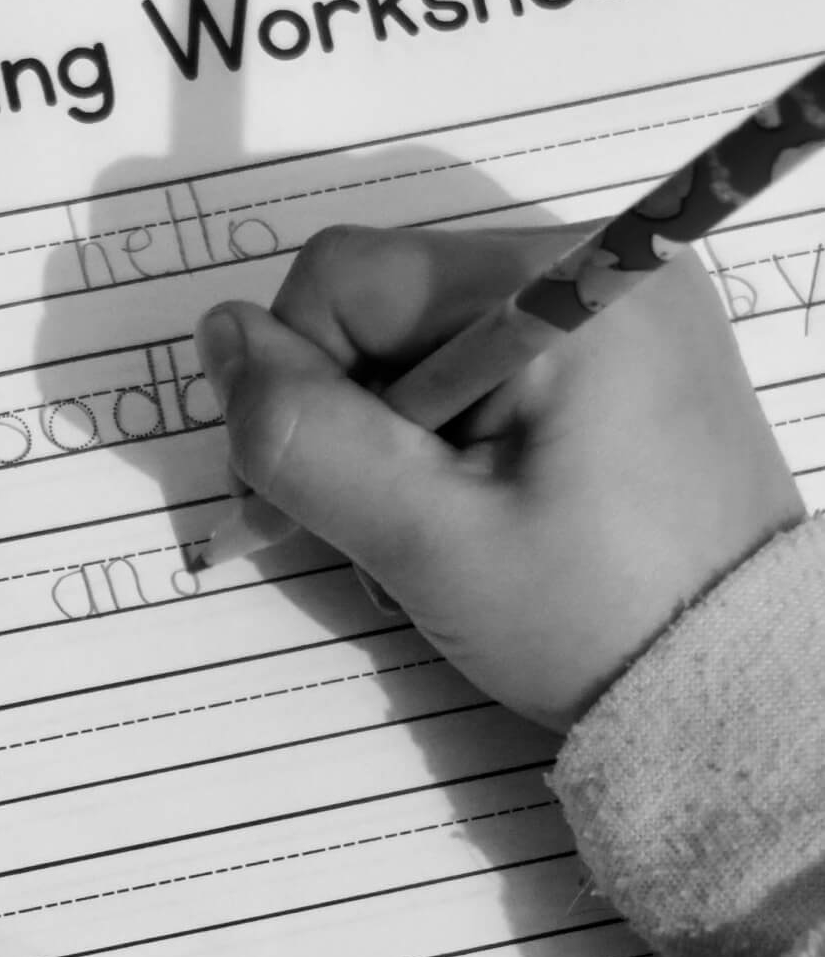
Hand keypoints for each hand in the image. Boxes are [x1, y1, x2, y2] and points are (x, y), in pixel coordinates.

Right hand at [197, 225, 803, 729]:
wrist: (738, 689)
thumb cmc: (594, 619)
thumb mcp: (426, 540)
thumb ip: (305, 437)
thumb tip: (217, 337)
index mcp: (558, 284)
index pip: (346, 278)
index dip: (294, 382)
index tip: (299, 502)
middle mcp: (590, 267)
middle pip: (383, 308)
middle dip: (345, 420)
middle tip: (370, 534)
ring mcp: (609, 314)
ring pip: (420, 348)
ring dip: (391, 443)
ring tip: (431, 539)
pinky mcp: (616, 364)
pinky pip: (479, 373)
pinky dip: (445, 443)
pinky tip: (470, 516)